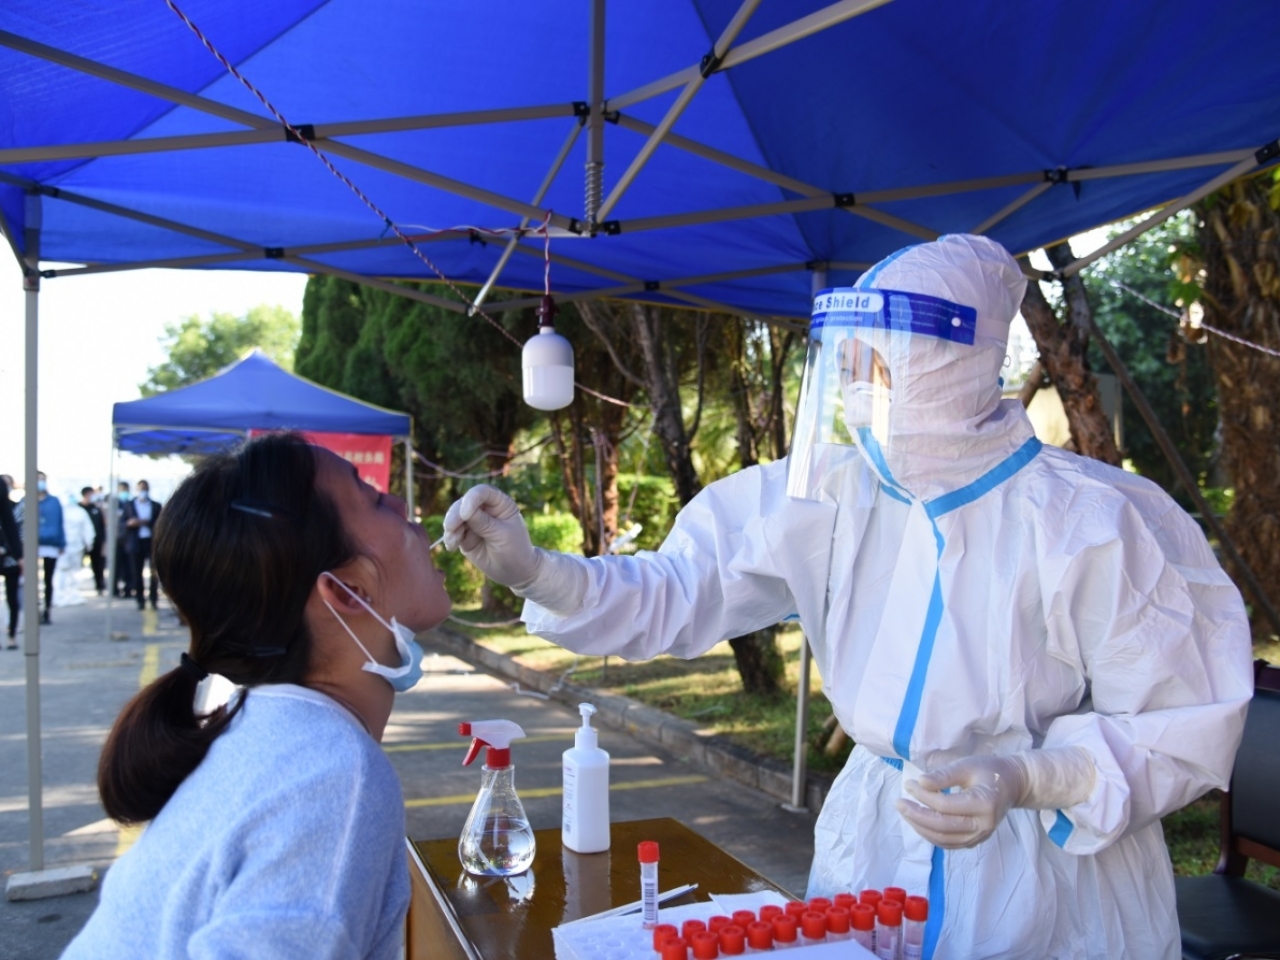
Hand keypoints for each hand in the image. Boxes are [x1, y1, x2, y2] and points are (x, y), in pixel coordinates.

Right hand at [442, 485, 538, 587]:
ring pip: (455, 517)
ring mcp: (473, 522)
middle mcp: (485, 509)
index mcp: (500, 503)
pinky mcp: (465, 535)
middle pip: (464, 503)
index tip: (465, 514)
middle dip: (455, 515)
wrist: (515, 572)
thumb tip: (463, 511)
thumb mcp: (502, 535)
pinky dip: (450, 538)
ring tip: (453, 542)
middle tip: (450, 528)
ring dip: (451, 528)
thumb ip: (483, 523)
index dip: (471, 499)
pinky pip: (453, 533)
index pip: (482, 492)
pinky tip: (451, 547)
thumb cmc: (515, 550)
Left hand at [896, 755, 1028, 848]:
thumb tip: (919, 783)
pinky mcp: (975, 841)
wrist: (1012, 785)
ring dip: (920, 827)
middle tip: (899, 803)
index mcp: (984, 804)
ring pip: (943, 839)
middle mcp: (984, 825)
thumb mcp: (966, 766)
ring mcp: (980, 836)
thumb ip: (943, 775)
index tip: (909, 784)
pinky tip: (918, 822)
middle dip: (917, 815)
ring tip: (905, 812)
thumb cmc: (989, 771)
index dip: (923, 796)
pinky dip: (930, 835)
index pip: (945, 806)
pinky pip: (948, 843)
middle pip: (942, 827)